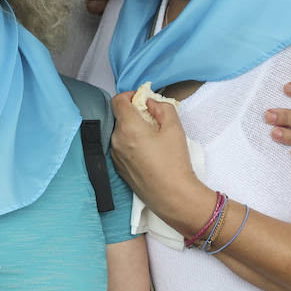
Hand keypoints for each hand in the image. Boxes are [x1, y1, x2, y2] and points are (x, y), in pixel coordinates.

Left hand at [110, 92, 210, 231]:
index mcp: (128, 127)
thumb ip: (162, 107)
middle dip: (135, 114)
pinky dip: (132, 144)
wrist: (172, 196)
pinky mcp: (119, 168)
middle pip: (120, 117)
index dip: (129, 95)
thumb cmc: (174, 162)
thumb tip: (150, 103)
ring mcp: (116, 155)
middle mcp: (116, 140)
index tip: (142, 99)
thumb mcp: (175, 128)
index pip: (117, 100)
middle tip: (154, 120)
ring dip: (133, 130)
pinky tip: (149, 153)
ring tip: (154, 139)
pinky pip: (122, 148)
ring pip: (121, 133)